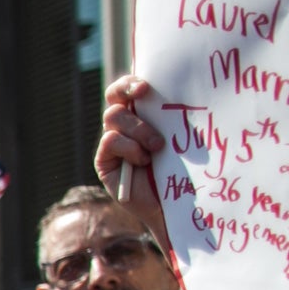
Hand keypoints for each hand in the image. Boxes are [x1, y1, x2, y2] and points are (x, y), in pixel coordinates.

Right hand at [95, 75, 170, 247]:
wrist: (173, 207)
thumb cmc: (183, 172)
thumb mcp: (178, 140)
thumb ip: (169, 118)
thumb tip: (177, 93)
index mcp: (142, 115)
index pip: (127, 89)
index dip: (131, 82)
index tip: (147, 84)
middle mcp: (124, 126)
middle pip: (115, 97)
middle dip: (128, 90)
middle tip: (145, 94)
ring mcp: (112, 143)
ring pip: (113, 117)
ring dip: (138, 129)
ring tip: (157, 147)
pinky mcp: (105, 161)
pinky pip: (110, 141)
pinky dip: (129, 148)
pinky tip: (144, 162)